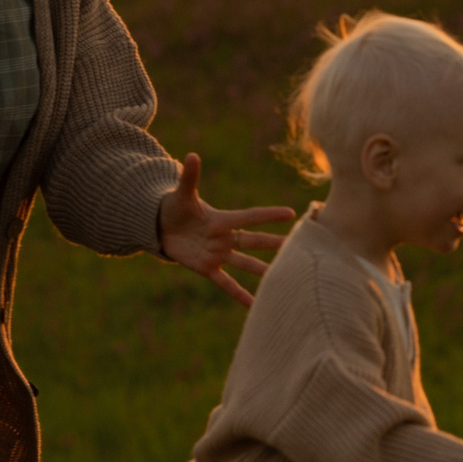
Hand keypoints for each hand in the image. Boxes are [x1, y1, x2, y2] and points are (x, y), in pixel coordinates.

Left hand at [159, 152, 292, 307]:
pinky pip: (226, 283)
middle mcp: (225, 238)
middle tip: (299, 248)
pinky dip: (239, 294)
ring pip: (246, 264)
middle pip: (255, 241)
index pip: (250, 216)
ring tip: (283, 279)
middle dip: (275, 244)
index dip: (269, 215)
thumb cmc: (176, 207)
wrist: (163, 227)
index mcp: (223, 219)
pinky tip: (254, 305)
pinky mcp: (207, 268)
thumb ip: (190, 177)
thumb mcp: (182, 194)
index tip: (292, 213)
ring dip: (263, 271)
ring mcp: (218, 254)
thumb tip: (190, 156)